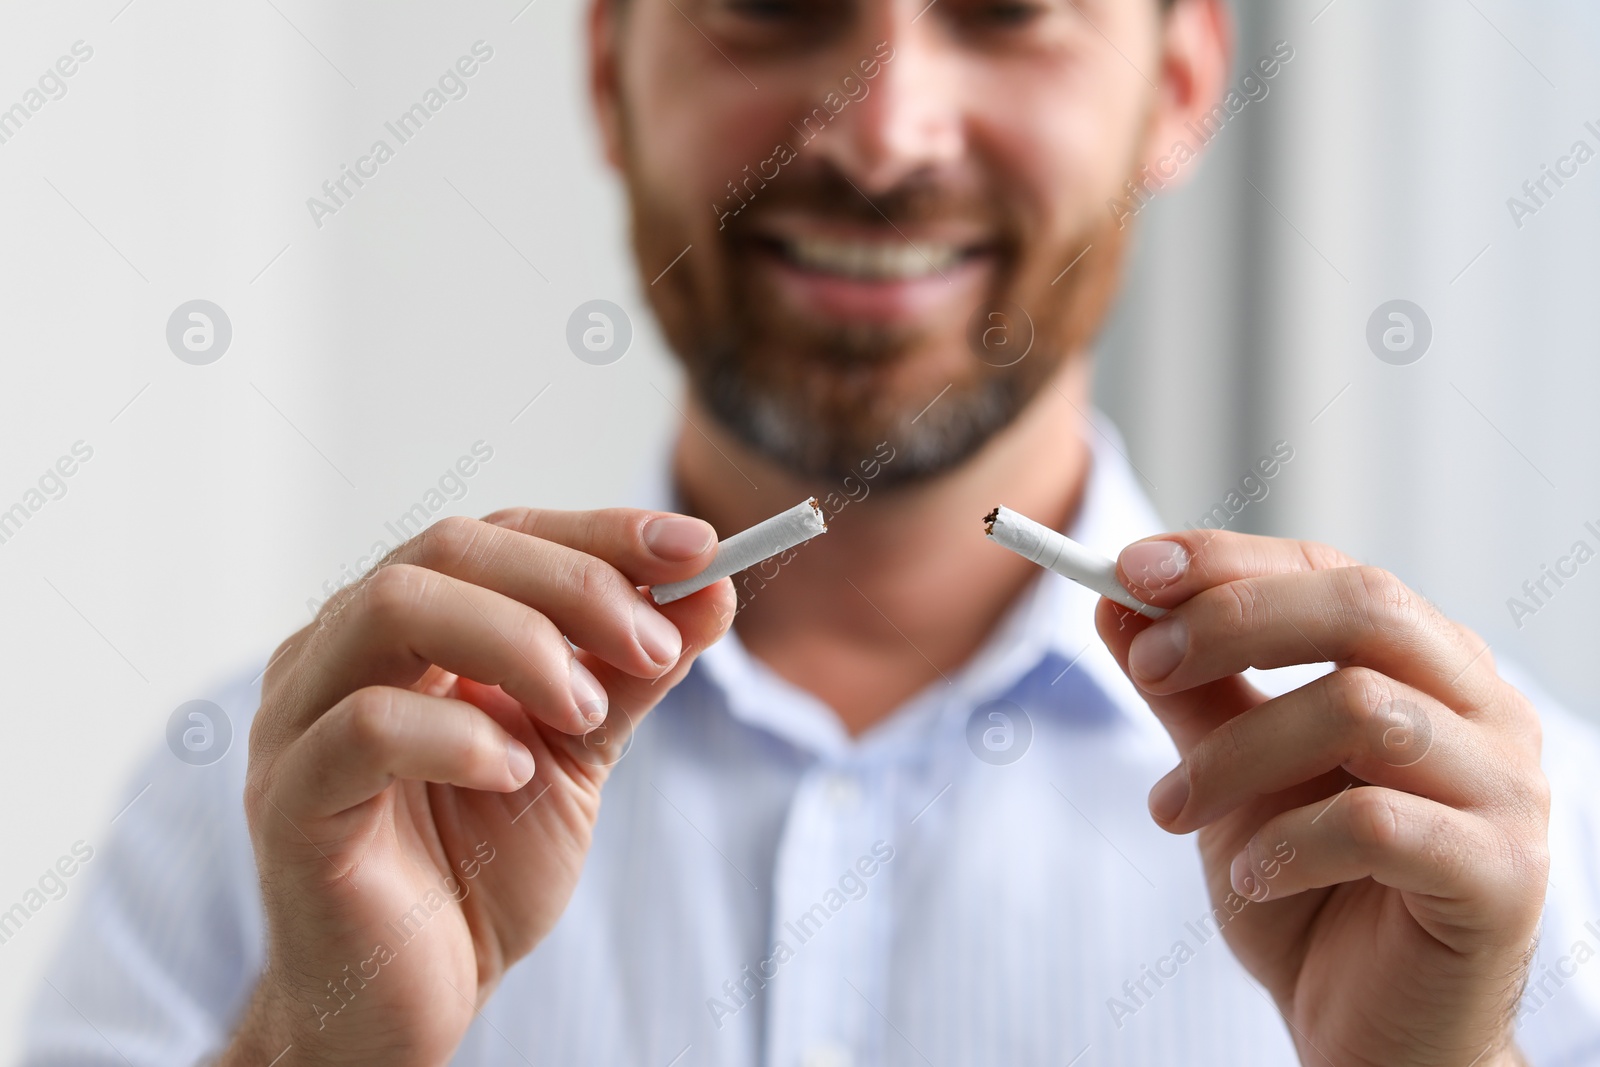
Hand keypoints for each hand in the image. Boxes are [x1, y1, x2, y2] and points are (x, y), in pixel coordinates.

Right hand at [222, 510, 733, 1066]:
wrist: (414, 1000)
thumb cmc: (480, 868)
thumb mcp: (578, 753)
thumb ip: (629, 672)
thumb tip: (713, 589)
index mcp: (406, 629)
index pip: (500, 536)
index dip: (599, 532)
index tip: (698, 547)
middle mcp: (340, 652)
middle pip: (450, 550)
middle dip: (573, 586)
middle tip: (654, 645)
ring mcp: (300, 719)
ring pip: (396, 607)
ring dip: (520, 643)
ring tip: (585, 711)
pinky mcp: (291, 801)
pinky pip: (365, 728)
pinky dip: (461, 736)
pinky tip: (514, 772)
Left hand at [1097, 530, 1547, 1066]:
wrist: (1366, 1029)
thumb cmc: (1304, 888)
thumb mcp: (1228, 773)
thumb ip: (1187, 688)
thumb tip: (1113, 600)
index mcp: (1426, 664)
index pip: (1330, 572)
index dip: (1228, 561)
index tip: (1125, 570)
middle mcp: (1484, 707)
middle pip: (1364, 609)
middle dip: (1233, 623)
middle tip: (1144, 668)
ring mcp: (1508, 788)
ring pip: (1363, 709)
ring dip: (1239, 754)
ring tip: (1172, 810)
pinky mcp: (1503, 875)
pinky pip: (1380, 822)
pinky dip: (1289, 842)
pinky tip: (1249, 875)